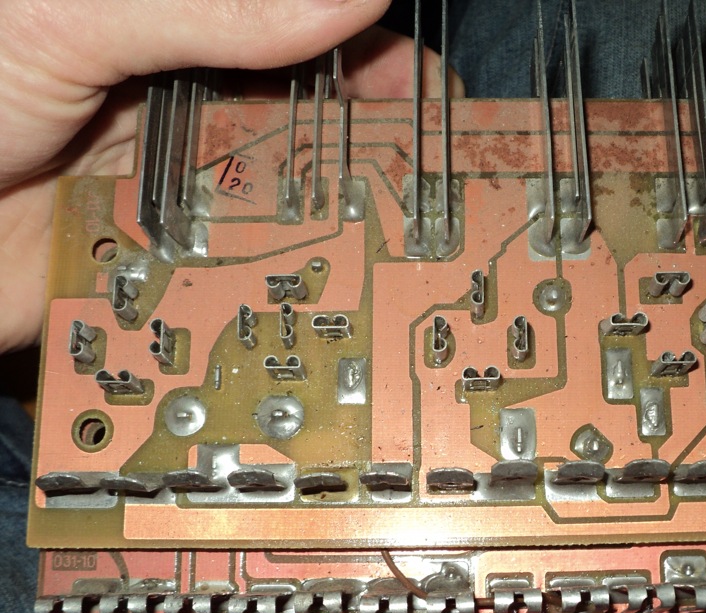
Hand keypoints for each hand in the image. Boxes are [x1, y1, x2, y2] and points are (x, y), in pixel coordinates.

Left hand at [0, 0, 460, 353]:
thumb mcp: (68, 18)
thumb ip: (211, 6)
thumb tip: (349, 1)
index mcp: (188, 31)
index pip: (315, 39)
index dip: (384, 66)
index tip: (436, 102)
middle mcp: (200, 110)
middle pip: (325, 127)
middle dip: (386, 155)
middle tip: (446, 193)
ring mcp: (191, 192)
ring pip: (300, 206)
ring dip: (353, 229)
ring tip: (412, 255)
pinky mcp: (174, 265)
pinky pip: (250, 274)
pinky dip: (294, 287)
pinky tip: (335, 297)